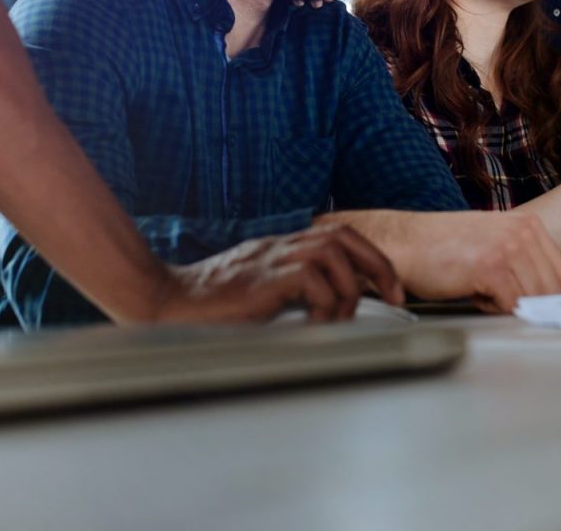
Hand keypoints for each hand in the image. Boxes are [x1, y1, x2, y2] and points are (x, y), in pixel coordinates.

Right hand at [155, 225, 402, 322]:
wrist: (166, 301)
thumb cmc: (204, 305)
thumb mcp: (253, 293)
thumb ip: (283, 294)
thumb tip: (320, 314)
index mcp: (279, 248)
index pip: (336, 235)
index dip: (369, 256)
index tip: (388, 286)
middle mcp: (278, 246)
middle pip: (343, 235)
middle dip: (377, 263)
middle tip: (394, 293)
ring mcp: (270, 258)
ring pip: (332, 253)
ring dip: (347, 288)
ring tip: (340, 319)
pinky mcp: (263, 278)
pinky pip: (312, 280)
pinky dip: (324, 305)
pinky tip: (314, 326)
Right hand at [342, 210, 560, 313]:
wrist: (402, 244)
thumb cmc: (440, 246)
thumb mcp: (492, 241)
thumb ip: (524, 259)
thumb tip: (552, 293)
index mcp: (525, 223)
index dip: (542, 291)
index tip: (521, 295)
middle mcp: (520, 231)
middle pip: (552, 289)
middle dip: (525, 300)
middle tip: (493, 290)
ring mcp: (507, 248)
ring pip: (533, 299)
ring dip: (506, 303)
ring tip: (479, 287)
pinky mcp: (491, 268)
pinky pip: (511, 306)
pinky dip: (491, 308)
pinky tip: (470, 290)